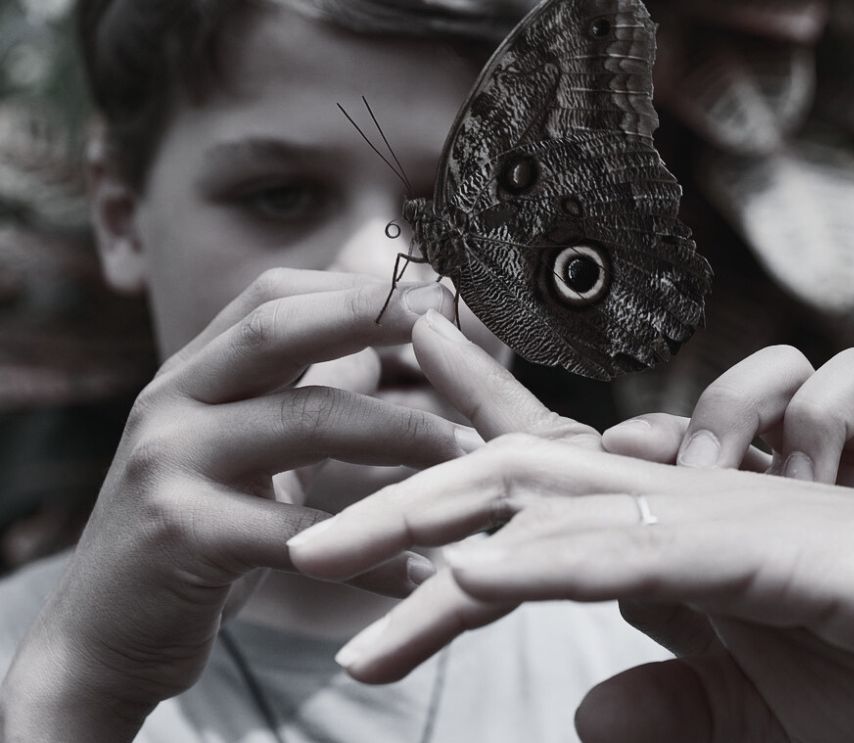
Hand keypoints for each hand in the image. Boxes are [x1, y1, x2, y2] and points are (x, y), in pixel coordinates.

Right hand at [0, 270, 474, 738]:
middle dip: (372, 315)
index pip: (272, 296)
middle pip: (278, 329)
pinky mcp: (181, 536)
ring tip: (472, 452)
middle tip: (453, 328)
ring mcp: (169, 464)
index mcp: (192, 375)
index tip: (435, 295)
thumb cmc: (194, 536)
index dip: (356, 288)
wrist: (102, 639)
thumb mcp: (238, 452)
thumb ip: (295, 397)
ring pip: (305, 422)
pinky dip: (374, 556)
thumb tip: (375, 346)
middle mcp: (173, 402)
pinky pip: (301, 534)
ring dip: (402, 433)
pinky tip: (426, 571)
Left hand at [290, 320, 853, 741]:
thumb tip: (578, 709)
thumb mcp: (757, 706)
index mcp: (668, 539)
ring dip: (430, 525)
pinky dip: (540, 560)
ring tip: (327, 558)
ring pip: (543, 504)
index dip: (444, 490)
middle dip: (398, 503)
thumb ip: (669, 699)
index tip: (358, 515)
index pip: (533, 503)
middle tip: (297, 538)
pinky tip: (466, 576)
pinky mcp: (759, 548)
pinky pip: (627, 550)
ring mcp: (713, 521)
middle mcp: (676, 509)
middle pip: (506, 486)